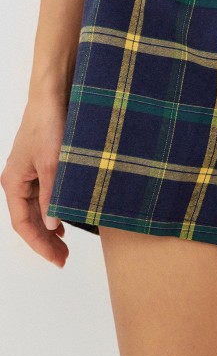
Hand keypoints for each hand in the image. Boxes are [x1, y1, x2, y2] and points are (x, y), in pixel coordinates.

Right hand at [1, 96, 68, 267]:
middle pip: (28, 219)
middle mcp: (18, 180)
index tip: (57, 259)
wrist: (53, 96)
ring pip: (37, 208)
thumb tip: (52, 226)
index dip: (39, 244)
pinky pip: (45, 194)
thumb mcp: (52, 164)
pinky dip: (53, 209)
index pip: (22, 224)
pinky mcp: (42, 164)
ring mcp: (29, 172)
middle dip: (45, 240)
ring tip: (65, 244)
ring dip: (49, 227)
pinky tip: (64, 218)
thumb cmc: (48, 125)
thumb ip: (52, 196)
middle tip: (64, 258)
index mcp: (13, 183)